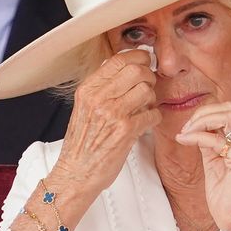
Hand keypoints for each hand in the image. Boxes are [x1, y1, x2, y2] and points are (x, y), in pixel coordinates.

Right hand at [50, 50, 161, 201]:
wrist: (77, 173)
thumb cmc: (83, 144)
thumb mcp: (85, 108)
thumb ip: (101, 88)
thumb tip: (122, 67)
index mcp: (88, 89)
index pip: (117, 59)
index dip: (137, 57)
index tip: (144, 62)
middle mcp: (99, 98)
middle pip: (136, 70)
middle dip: (148, 76)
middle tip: (148, 87)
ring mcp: (112, 114)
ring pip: (147, 90)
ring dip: (152, 99)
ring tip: (146, 108)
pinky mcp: (126, 131)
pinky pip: (152, 113)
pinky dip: (154, 117)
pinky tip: (146, 123)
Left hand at [175, 102, 230, 230]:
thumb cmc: (229, 198)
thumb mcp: (215, 165)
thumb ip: (210, 147)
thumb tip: (198, 132)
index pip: (227, 113)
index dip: (205, 115)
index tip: (187, 128)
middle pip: (229, 108)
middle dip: (203, 113)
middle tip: (186, 128)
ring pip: (226, 116)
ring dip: (200, 121)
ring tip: (186, 133)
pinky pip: (216, 140)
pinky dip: (197, 137)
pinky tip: (185, 141)